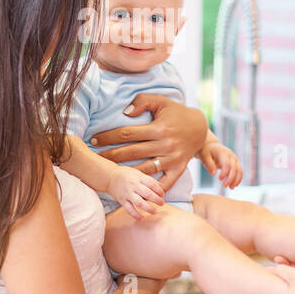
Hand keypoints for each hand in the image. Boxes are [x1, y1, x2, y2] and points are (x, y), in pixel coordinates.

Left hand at [89, 94, 208, 192]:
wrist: (201, 127)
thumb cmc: (176, 112)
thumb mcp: (161, 100)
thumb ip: (142, 102)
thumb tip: (125, 113)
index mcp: (159, 128)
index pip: (127, 133)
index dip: (109, 136)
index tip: (94, 139)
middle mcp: (165, 144)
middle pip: (132, 152)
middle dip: (111, 155)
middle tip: (94, 157)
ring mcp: (172, 159)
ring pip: (145, 169)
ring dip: (126, 172)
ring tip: (110, 173)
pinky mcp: (179, 169)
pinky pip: (165, 183)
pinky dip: (153, 189)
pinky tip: (138, 192)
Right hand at [107, 166, 164, 218]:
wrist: (110, 176)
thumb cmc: (126, 174)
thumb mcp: (138, 173)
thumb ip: (149, 180)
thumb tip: (160, 187)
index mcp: (138, 178)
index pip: (151, 184)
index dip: (159, 190)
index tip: (162, 195)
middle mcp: (133, 186)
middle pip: (147, 194)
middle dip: (156, 200)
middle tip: (162, 204)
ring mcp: (127, 193)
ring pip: (139, 203)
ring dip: (149, 208)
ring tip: (155, 212)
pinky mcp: (122, 200)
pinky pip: (129, 209)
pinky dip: (135, 215)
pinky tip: (142, 218)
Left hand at [200, 141, 241, 188]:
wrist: (212, 147)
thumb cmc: (207, 152)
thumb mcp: (204, 156)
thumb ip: (209, 164)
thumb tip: (213, 174)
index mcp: (223, 153)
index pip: (227, 163)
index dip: (224, 172)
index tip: (219, 179)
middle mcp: (231, 155)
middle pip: (234, 168)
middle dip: (231, 178)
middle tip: (225, 186)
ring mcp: (235, 159)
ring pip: (239, 170)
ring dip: (236, 180)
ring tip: (231, 188)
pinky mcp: (236, 163)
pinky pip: (240, 171)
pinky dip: (239, 178)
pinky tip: (234, 185)